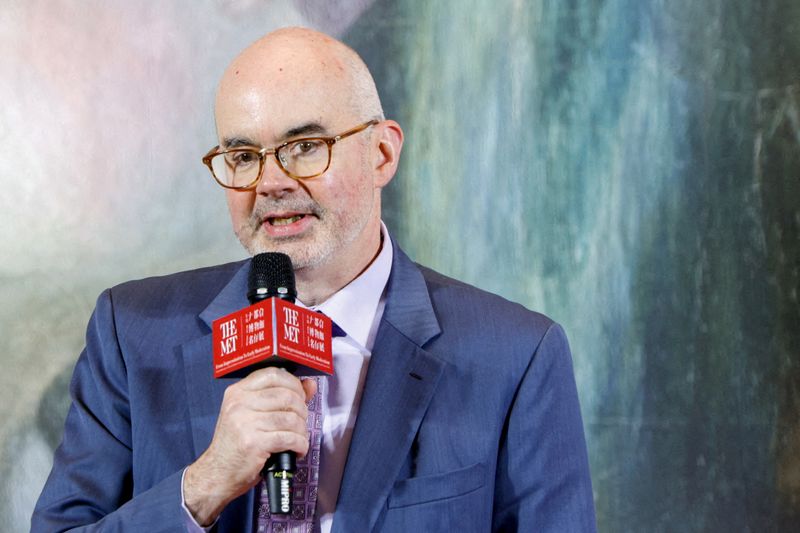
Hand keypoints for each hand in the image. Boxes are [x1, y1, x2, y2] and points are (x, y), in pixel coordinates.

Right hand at [183, 367, 316, 525]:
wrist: (216, 474)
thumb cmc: (237, 444)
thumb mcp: (251, 415)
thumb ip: (280, 397)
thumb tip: (310, 384)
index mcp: (237, 392)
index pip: (273, 374)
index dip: (293, 383)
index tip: (300, 396)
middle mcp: (239, 403)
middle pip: (286, 396)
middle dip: (302, 410)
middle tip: (301, 423)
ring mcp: (245, 423)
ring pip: (291, 418)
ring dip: (302, 430)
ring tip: (299, 438)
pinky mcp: (253, 443)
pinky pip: (289, 438)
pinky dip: (300, 445)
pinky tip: (297, 450)